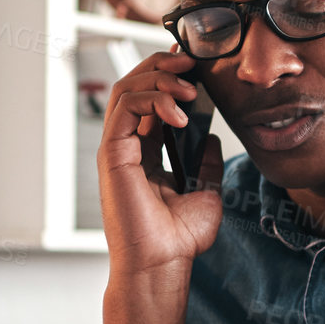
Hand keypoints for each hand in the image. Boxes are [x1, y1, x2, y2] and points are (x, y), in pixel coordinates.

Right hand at [97, 49, 224, 276]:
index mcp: (145, 151)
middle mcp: (127, 145)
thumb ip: (205, 160)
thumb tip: (211, 135)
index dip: (170, 74)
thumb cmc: (178, 238)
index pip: (151, 97)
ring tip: (189, 85)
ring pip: (126, 88)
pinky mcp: (112, 153)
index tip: (197, 65)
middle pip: (134, 84)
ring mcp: (117, 148)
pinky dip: (153, 99)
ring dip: (159, 77)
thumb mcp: (205, 190)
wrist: (163, 263)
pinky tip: (180, 112)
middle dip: (162, 64)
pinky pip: (126, 107)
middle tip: (192, 60)